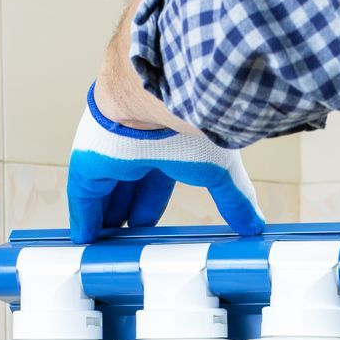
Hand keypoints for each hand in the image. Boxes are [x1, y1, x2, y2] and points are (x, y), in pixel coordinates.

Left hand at [67, 83, 263, 243]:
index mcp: (164, 142)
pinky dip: (84, 218)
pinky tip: (83, 238)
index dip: (150, 206)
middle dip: (125, 214)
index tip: (149, 227)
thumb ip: (234, 198)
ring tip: (105, 246)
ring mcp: (109, 153)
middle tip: (125, 240)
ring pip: (103, 193)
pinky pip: (83, 196)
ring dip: (104, 219)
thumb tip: (256, 223)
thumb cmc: (191, 118)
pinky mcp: (88, 161)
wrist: (158, 94)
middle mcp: (134, 146)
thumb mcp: (218, 168)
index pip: (155, 181)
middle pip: (126, 188)